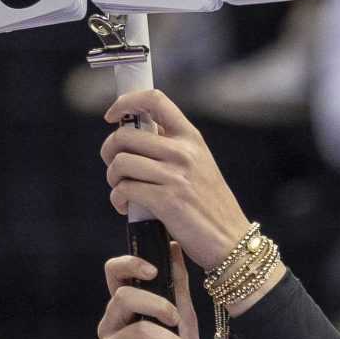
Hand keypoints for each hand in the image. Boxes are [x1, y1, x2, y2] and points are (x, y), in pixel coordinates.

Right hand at [97, 246, 199, 338]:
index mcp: (124, 312)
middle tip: (177, 323)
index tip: (154, 268)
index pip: (113, 274)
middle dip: (160, 307)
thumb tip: (174, 248)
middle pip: (124, 296)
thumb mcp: (184, 324)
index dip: (130, 263)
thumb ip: (177, 289)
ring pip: (141, 329)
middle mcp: (110, 327)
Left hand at [100, 88, 249, 268]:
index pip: (155, 99)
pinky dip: (118, 199)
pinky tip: (126, 207)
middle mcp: (183, 151)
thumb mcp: (198, 164)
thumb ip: (171, 148)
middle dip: (109, 152)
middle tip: (116, 169)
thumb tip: (132, 137)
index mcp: (191, 137)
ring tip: (122, 191)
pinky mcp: (166, 201)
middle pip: (124, 135)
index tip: (112, 116)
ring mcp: (175, 175)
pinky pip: (124, 189)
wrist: (230, 238)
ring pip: (120, 162)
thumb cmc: (208, 204)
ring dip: (112, 179)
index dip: (126, 102)